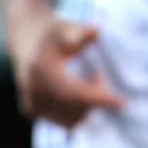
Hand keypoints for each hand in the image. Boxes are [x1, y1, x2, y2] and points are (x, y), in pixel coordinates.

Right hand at [5, 0, 122, 131]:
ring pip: (68, 120)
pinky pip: (60, 120)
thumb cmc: (52, 32)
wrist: (25, 37)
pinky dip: (74, 112)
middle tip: (99, 78)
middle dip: (94, 100)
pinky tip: (75, 93)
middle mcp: (33, 90)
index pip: (74, 93)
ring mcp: (30, 102)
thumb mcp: (67, 27)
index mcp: (41, 70)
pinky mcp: (30, 110)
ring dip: (85, 107)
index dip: (99, 99)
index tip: (122, 102)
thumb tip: (96, 32)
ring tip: (87, 84)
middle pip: (74, 109)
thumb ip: (81, 31)